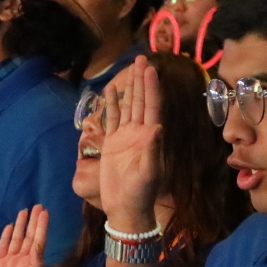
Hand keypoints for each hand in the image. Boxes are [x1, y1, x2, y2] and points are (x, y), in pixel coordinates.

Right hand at [0, 206, 49, 266]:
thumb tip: (39, 256)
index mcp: (32, 264)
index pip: (38, 241)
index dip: (41, 226)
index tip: (45, 212)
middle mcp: (22, 260)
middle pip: (29, 237)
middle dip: (34, 221)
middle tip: (38, 205)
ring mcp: (10, 261)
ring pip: (17, 239)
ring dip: (21, 225)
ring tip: (25, 211)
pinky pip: (3, 246)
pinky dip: (7, 236)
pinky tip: (10, 226)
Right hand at [97, 57, 161, 232]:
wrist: (125, 208)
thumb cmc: (140, 194)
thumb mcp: (148, 173)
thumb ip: (152, 150)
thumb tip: (156, 127)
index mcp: (149, 137)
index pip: (151, 107)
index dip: (151, 88)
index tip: (150, 69)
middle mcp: (139, 133)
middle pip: (141, 101)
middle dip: (141, 80)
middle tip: (141, 58)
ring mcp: (126, 137)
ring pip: (128, 106)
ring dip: (129, 88)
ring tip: (130, 68)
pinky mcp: (113, 143)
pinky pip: (112, 119)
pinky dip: (112, 104)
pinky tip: (111, 91)